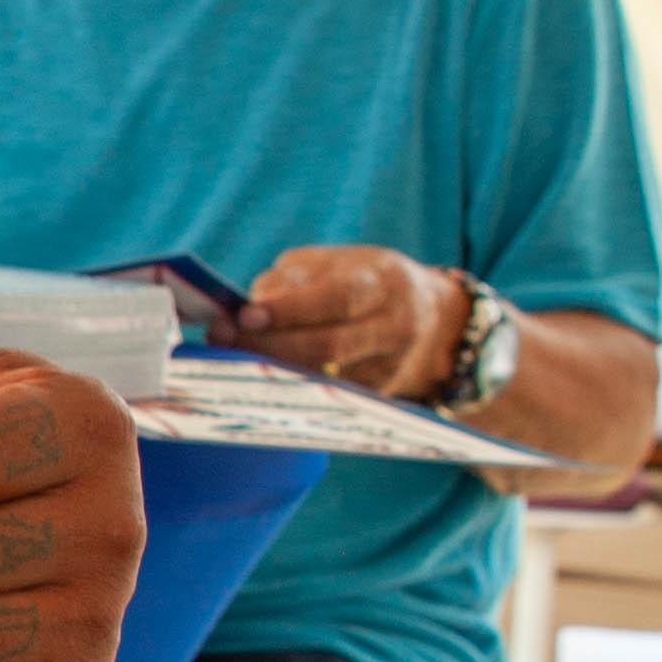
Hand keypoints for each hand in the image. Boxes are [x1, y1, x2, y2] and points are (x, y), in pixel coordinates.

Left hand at [236, 244, 460, 400]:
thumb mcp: (339, 263)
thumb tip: (249, 307)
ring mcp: (389, 368)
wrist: (438, 321)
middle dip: (269, 346)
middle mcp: (394, 327)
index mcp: (384, 282)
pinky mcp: (378, 398)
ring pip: (324, 377)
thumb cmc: (369, 283)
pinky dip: (289, 389)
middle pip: (328, 345)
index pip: (336, 298)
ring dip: (272, 371)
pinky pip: (327, 396)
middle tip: (222, 341)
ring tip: (228, 360)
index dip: (290, 310)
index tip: (246, 317)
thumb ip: (293, 279)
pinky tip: (255, 381)